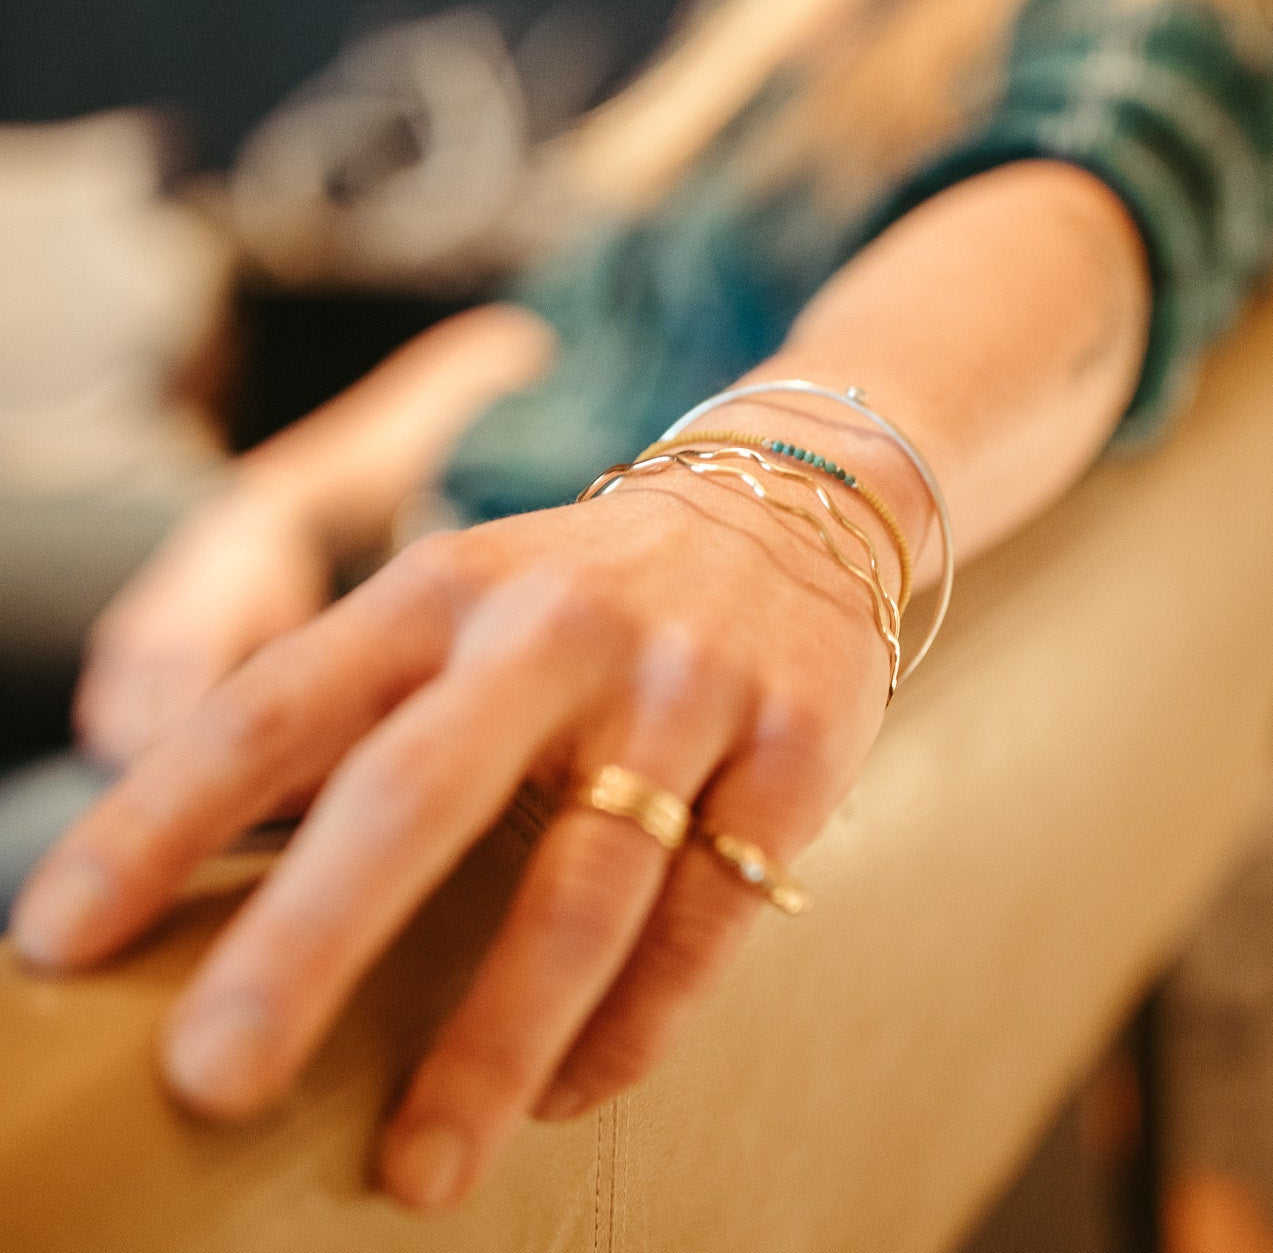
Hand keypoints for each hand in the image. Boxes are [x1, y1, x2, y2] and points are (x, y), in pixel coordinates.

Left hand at [15, 469, 900, 1209]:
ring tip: (422, 1167)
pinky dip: (634, 1024)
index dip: (159, 819)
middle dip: (309, 943)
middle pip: (416, 794)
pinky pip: (706, 915)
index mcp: (445, 588)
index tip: (59, 941)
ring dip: (495, 1042)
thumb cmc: (589, 590)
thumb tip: (216, 863)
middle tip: (215, 1081)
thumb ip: (360, 707)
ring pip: (582, 887)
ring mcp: (683, 689)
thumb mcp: (465, 597)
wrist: (791, 510)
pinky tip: (572, 1088)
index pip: (278, 703)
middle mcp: (555, 631)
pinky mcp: (793, 748)